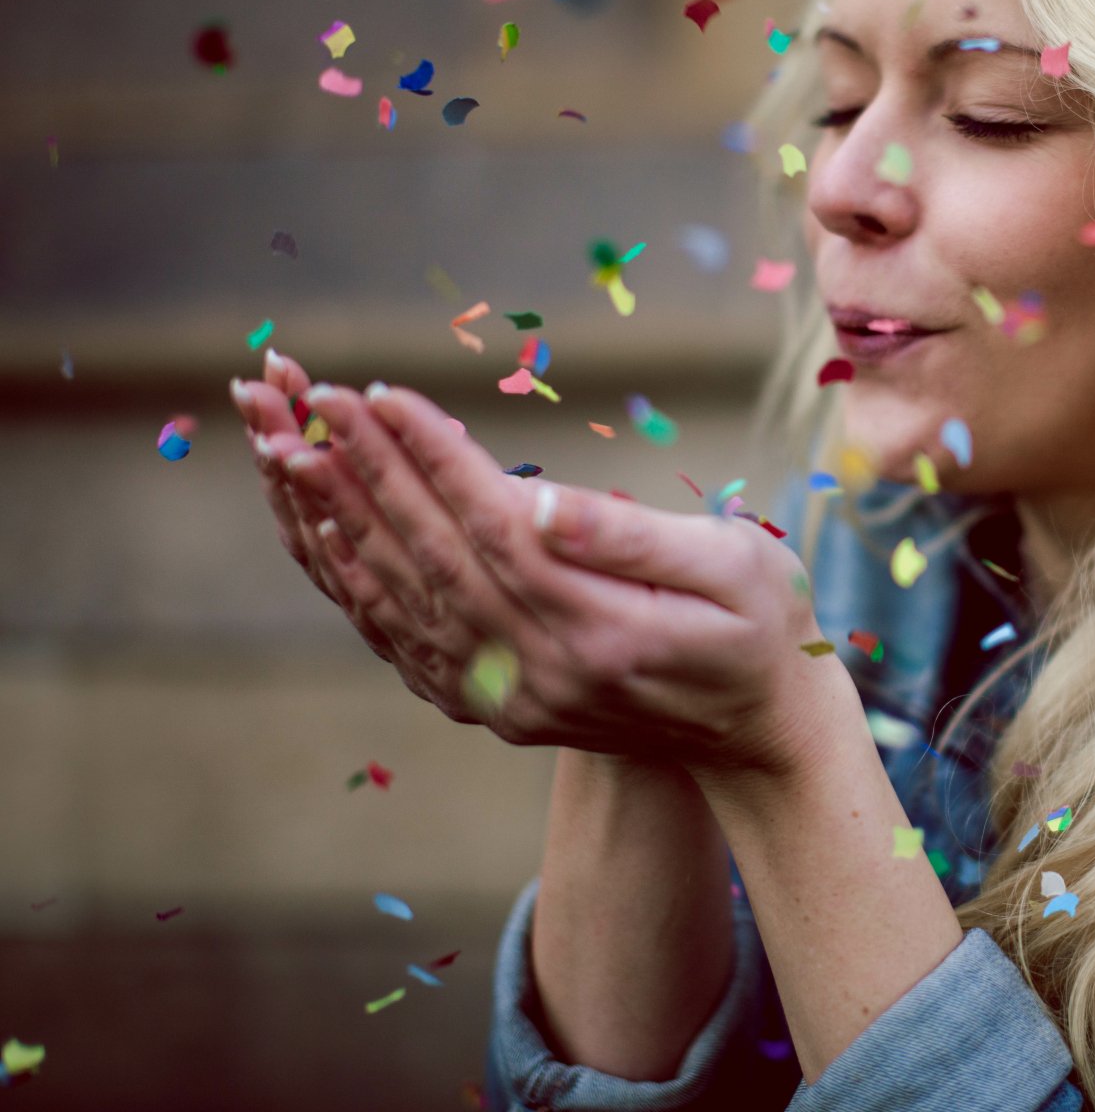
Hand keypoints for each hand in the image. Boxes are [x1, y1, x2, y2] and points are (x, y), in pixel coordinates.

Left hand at [285, 379, 847, 780]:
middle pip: (437, 561)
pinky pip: (411, 647)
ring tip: (293, 452)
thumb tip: (544, 500)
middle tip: (312, 399)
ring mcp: (519, 700)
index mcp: (608, 627)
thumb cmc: (767, 630)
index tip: (381, 391)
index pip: (497, 528)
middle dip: (370, 473)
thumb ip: (636, 537)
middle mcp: (549, 671)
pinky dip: (363, 590)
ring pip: (410, 604)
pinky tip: (328, 538)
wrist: (765, 737)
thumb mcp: (737, 567)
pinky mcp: (503, 710)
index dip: (435, 457)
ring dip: (345, 524)